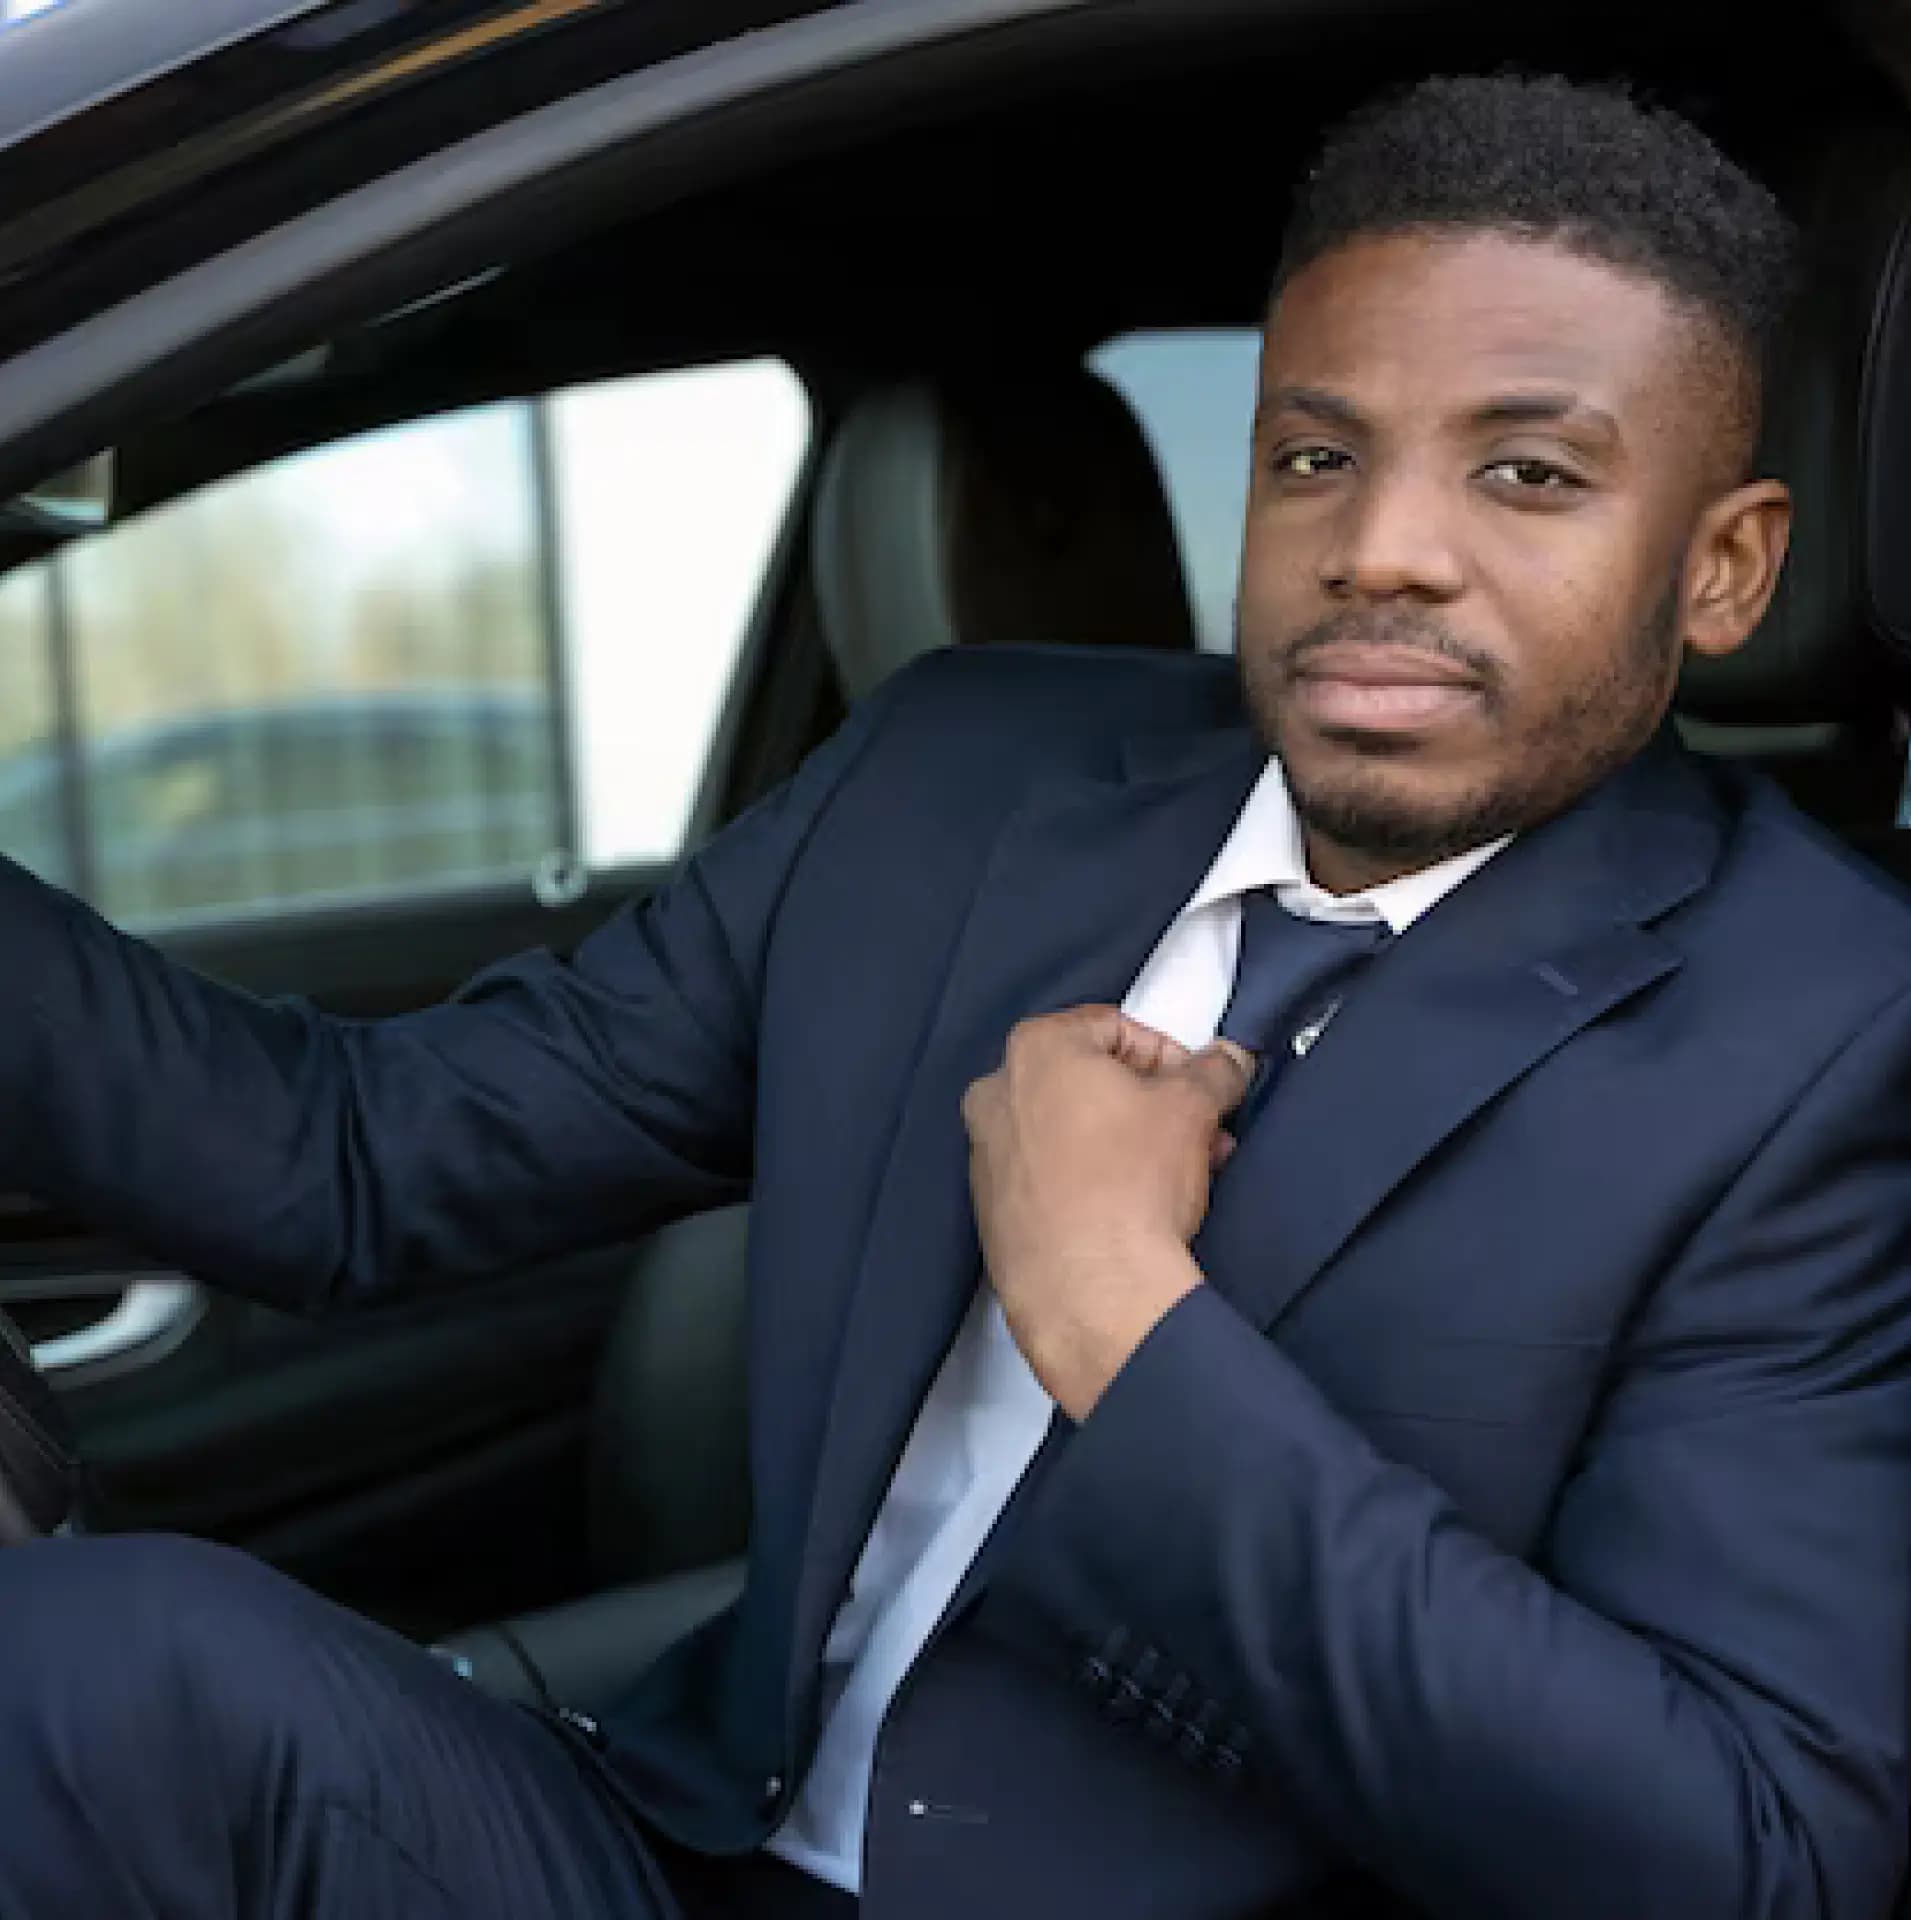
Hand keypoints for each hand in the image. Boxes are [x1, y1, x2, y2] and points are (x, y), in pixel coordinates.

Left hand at [960, 1006, 1251, 1418]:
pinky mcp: (991, 1209)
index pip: (1114, 1027)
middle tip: (1198, 1134)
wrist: (1090, 1291)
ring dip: (1127, 1143)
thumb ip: (1214, 1070)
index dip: (1168, 1055)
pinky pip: (1050, 1175)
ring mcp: (986, 1152)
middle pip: (1091, 1081)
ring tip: (1179, 1176)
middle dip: (1152, 1105)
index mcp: (1035, 1048)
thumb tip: (1229, 1060)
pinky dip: (1090, 1180)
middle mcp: (996, 1092)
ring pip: (1072, 1130)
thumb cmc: (1131, 1182)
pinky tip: (1134, 1208)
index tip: (1198, 1088)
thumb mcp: (1193, 1108)